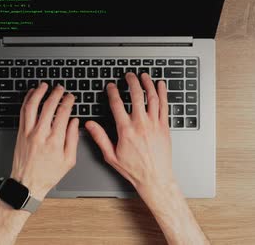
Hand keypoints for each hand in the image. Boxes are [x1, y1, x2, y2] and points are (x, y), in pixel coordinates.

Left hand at [10, 83, 78, 199]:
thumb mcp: (68, 161)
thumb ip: (73, 139)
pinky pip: (22, 112)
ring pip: (32, 106)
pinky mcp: (20, 133)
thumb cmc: (48, 175)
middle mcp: (41, 134)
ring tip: (44, 85)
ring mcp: (28, 132)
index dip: (68, 101)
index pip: (63, 113)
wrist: (26, 184)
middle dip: (56, 94)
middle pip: (48, 106)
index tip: (71, 97)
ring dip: (39, 93)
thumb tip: (74, 122)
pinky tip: (31, 95)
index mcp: (55, 141)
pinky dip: (27, 101)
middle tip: (60, 88)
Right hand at [85, 72, 175, 197]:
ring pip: (151, 98)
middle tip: (129, 75)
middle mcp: (141, 124)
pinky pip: (164, 106)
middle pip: (136, 95)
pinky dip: (163, 93)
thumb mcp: (111, 156)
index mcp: (126, 130)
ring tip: (143, 76)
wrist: (155, 178)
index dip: (112, 92)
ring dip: (147, 84)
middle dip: (131, 82)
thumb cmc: (134, 170)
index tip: (111, 86)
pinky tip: (161, 86)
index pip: (117, 104)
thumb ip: (100, 138)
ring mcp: (154, 124)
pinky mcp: (165, 127)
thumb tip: (90, 125)